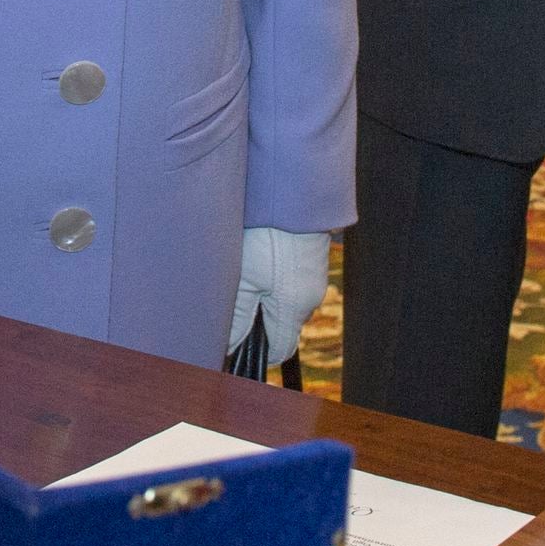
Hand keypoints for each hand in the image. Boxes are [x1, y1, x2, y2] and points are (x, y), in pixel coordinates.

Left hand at [230, 226, 331, 367]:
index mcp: (294, 309)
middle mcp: (310, 298)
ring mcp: (315, 279)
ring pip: (285, 303)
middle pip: (281, 326)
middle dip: (258, 321)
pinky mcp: (314, 261)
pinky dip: (276, 280)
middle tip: (232, 299)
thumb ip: (238, 316)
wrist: (296, 194)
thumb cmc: (267, 235)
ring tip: (244, 274)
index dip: (255, 351)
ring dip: (266, 298)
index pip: (279, 350)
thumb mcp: (245, 278)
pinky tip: (260, 259)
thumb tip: (230, 346)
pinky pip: (293, 283)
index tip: (233, 342)